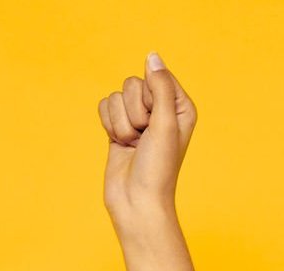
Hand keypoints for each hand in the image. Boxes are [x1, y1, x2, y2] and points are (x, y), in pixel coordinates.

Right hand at [100, 52, 195, 230]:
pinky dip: (109, 126)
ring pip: (116, 96)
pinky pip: (104, 106)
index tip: (156, 123)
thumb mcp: (166, 124)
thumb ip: (161, 87)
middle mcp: (160, 108)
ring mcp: (138, 117)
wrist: (136, 201)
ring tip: (133, 145)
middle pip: (133, 84)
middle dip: (134, 113)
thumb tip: (151, 56)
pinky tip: (120, 144)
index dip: (151, 98)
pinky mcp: (118, 126)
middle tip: (143, 138)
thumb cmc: (158, 168)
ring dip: (121, 124)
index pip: (156, 76)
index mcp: (179, 105)